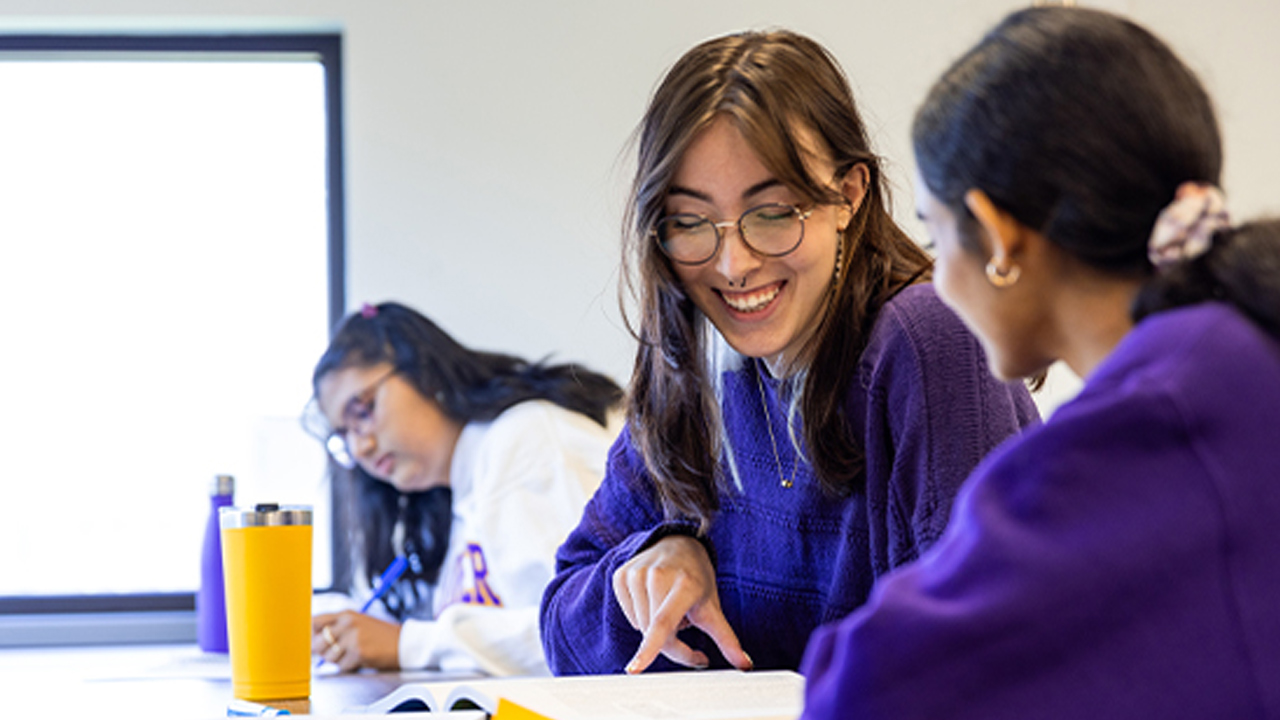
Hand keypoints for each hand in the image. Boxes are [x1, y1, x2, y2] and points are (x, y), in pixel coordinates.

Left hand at [312, 610, 401, 671]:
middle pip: (318, 641)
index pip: (316, 621)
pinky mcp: (358, 652)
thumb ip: (337, 627)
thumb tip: (313, 640)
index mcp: (346, 614)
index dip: (312, 633)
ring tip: (350, 655)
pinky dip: (348, 666)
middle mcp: (348, 624)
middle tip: (334, 652)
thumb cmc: (380, 635)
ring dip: (336, 660)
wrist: (402, 643)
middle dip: (322, 651)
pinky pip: (341, 666)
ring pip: (328, 656)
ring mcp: (353, 638)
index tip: (314, 640)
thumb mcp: (358, 623)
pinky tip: (359, 660)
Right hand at [611, 534, 751, 673]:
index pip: (664, 622)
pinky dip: (641, 616)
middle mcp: (657, 575)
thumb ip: (726, 639)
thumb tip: (745, 665)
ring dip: (655, 629)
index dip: (649, 648)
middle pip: (654, 634)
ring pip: (640, 627)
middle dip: (671, 642)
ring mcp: (636, 573)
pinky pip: (629, 615)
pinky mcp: (620, 575)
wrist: (678, 543)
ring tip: (668, 606)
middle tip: (685, 625)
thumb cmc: (696, 579)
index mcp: (684, 584)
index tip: (634, 669)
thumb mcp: (713, 607)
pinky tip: (653, 599)